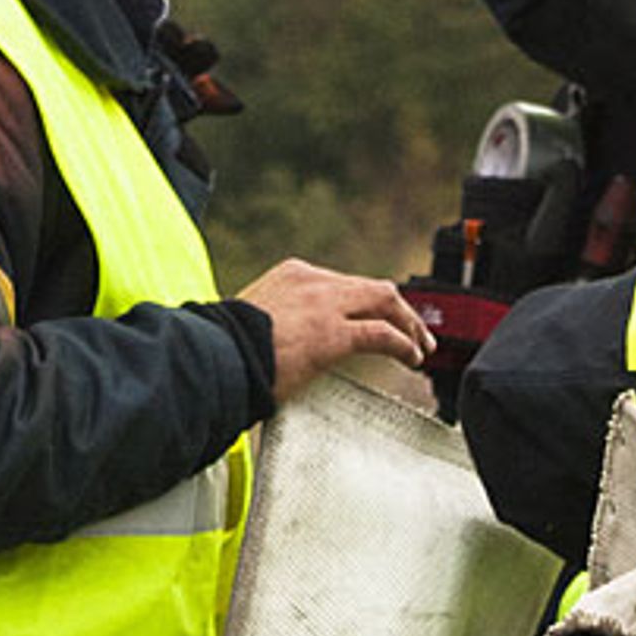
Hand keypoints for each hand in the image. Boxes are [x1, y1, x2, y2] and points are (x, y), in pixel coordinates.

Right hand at [239, 262, 437, 396]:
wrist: (214, 355)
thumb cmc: (225, 348)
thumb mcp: (256, 322)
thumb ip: (280, 324)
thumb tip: (286, 346)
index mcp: (293, 276)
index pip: (345, 285)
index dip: (369, 304)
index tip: (380, 320)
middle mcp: (313, 282)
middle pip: (372, 289)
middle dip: (399, 310)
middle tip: (415, 333)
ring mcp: (325, 305)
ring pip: (384, 303)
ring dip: (409, 326)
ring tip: (421, 348)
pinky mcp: (333, 334)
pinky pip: (381, 334)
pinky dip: (403, 345)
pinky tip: (412, 359)